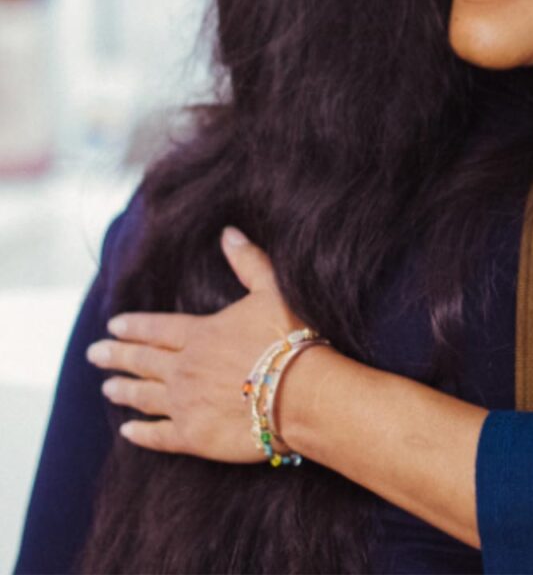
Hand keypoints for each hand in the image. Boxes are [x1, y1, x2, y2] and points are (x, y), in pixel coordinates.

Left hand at [87, 226, 304, 461]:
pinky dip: (141, 434)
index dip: (134, 326)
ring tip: (108, 388)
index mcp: (201, 334)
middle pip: (143, 361)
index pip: (157, 328)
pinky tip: (128, 432)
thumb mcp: (272, 290)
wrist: (301, 392)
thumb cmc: (290, 338)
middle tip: (94, 354)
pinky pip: (159, 436)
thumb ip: (248, 262)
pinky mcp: (194, 436)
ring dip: (124, 391)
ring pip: (144, 396)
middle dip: (117, 356)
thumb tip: (229, 232)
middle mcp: (184, 368)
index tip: (113, 325)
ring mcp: (185, 404)